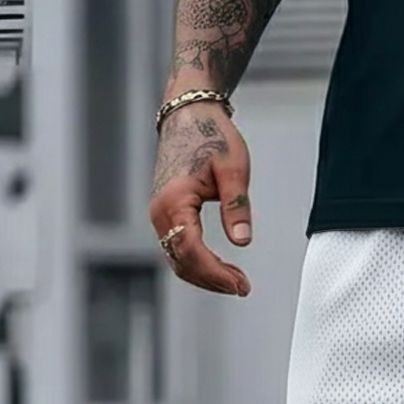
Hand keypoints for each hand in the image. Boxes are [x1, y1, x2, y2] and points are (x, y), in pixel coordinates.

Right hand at [148, 102, 252, 296]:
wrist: (189, 115)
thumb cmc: (212, 137)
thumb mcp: (233, 169)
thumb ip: (236, 206)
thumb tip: (242, 241)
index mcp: (174, 201)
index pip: (192, 251)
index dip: (216, 273)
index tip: (241, 285)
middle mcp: (160, 212)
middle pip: (183, 262)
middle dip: (213, 280)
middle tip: (244, 288)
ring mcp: (159, 214)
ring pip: (178, 259)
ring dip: (206, 276)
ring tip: (237, 281)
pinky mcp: (166, 215)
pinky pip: (178, 249)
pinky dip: (199, 264)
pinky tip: (222, 268)